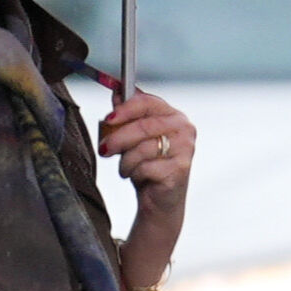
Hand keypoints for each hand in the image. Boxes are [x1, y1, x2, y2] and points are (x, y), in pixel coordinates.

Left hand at [99, 91, 193, 290]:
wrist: (160, 200)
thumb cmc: (148, 165)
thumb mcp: (134, 138)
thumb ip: (127, 114)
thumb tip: (117, 91)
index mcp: (173, 115)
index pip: (147, 102)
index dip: (125, 109)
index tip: (108, 118)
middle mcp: (184, 128)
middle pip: (143, 126)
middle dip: (118, 138)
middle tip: (104, 149)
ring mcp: (185, 149)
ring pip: (142, 149)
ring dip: (126, 161)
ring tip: (125, 168)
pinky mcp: (181, 169)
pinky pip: (146, 167)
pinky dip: (135, 174)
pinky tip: (138, 177)